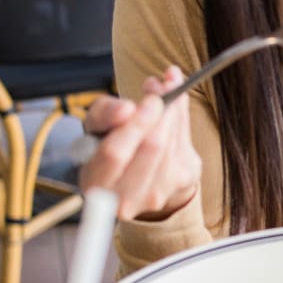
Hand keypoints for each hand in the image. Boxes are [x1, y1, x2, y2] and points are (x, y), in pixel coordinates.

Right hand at [78, 66, 202, 221]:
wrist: (137, 176)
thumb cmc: (108, 146)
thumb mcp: (95, 127)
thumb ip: (104, 114)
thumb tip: (126, 109)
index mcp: (96, 184)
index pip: (115, 154)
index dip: (136, 124)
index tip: (152, 99)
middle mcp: (127, 198)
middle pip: (152, 149)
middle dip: (162, 113)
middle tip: (166, 85)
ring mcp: (157, 194)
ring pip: (173, 146)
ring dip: (175, 111)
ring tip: (169, 86)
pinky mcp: (182, 185)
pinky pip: (186, 146)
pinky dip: (183, 119)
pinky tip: (176, 104)